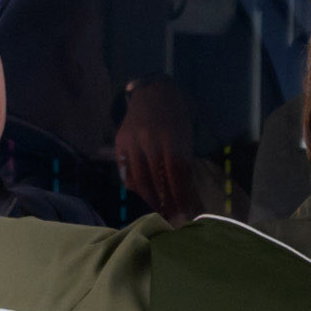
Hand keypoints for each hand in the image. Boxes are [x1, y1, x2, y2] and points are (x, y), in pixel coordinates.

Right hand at [112, 78, 205, 218]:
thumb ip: (185, 166)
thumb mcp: (186, 138)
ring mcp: (131, 141)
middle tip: (172, 216)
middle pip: (156, 179)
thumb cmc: (175, 119)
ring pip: (138, 178)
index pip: (176, 173)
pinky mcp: (119, 143)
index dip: (180, 195)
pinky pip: (125, 172)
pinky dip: (134, 186)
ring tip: (159, 209)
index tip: (186, 211)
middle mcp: (148, 138)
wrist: (153, 94)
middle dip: (165, 201)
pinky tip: (144, 194)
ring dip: (149, 198)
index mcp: (170, 136)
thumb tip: (191, 200)